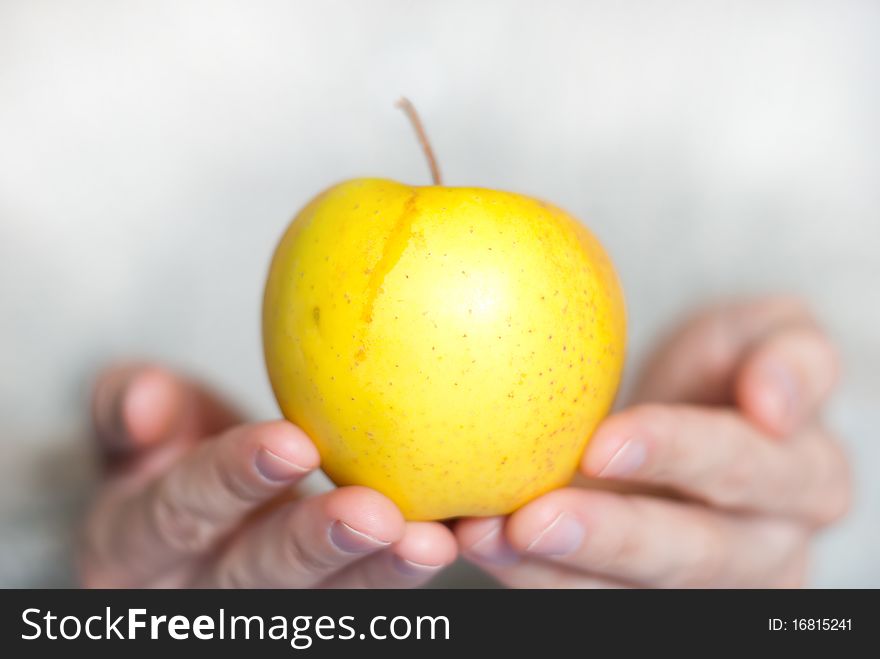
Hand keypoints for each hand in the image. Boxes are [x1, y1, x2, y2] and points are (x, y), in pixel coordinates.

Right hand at [79, 364, 455, 587]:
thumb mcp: (130, 426)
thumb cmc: (164, 455)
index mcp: (134, 540)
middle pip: (254, 574)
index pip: (181, 508)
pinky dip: (399, 581)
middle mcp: (191, 590)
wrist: (181, 517)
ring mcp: (252, 609)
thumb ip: (126, 407)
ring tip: (432, 544)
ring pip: (317, 602)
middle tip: (380, 516)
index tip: (292, 443)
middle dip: (316, 546)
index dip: (232, 478)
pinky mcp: (306, 612)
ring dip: (376, 575)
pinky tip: (452, 545)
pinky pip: (354, 604)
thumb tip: (144, 396)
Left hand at [456, 297, 850, 586]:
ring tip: (483, 537)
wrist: (701, 419)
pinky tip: (474, 540)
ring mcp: (700, 584)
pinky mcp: (641, 594)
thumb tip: (771, 402)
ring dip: (550, 571)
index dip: (676, 455)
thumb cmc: (731, 368)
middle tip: (531, 520)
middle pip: (689, 554)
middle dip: (608, 539)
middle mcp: (763, 548)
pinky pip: (582, 595)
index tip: (602, 443)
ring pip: (628, 592)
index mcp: (805, 479)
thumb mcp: (774, 335)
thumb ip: (792, 357)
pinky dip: (526, 574)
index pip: (743, 467)